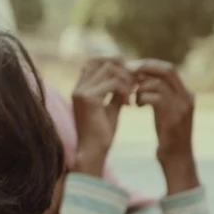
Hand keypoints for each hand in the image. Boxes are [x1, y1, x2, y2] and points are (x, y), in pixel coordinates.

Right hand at [70, 57, 134, 175]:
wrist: (93, 152)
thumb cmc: (101, 133)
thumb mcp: (110, 106)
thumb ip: (115, 91)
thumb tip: (128, 76)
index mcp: (80, 89)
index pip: (95, 61)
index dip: (114, 63)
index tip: (129, 78)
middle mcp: (78, 88)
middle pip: (104, 62)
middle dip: (124, 70)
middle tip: (135, 85)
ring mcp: (81, 92)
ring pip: (110, 69)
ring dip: (126, 79)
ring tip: (132, 95)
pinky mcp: (88, 99)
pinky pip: (113, 83)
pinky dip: (125, 90)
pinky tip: (128, 104)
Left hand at [132, 59, 199, 193]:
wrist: (177, 159)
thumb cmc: (167, 137)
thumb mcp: (164, 112)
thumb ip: (159, 95)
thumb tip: (142, 80)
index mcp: (186, 93)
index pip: (168, 68)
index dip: (149, 65)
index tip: (131, 69)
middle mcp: (187, 96)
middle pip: (167, 69)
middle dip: (145, 68)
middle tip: (127, 74)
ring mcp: (182, 106)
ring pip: (159, 83)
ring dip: (140, 87)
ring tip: (132, 97)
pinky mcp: (174, 117)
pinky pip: (156, 98)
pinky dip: (142, 98)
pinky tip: (136, 106)